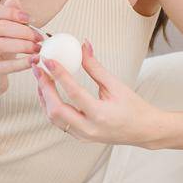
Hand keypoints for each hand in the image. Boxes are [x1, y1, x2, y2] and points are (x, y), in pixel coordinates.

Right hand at [0, 0, 41, 98]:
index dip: (11, 12)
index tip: (29, 18)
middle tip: (39, 37)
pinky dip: (22, 63)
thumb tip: (16, 2)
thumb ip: (9, 17)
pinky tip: (33, 61)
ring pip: (1, 45)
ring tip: (37, 49)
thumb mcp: (4, 34)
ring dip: (24, 46)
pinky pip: (5, 66)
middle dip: (23, 31)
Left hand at [32, 40, 159, 145]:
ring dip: (44, 98)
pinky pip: (59, 123)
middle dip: (44, 88)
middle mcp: (90, 129)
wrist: (144, 131)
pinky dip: (51, 107)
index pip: (73, 92)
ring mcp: (84, 136)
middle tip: (38, 69)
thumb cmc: (134, 107)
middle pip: (56, 110)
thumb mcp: (116, 85)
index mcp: (101, 114)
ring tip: (41, 78)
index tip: (48, 60)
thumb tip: (83, 45)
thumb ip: (95, 67)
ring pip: (54, 118)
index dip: (58, 74)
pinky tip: (49, 92)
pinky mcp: (81, 137)